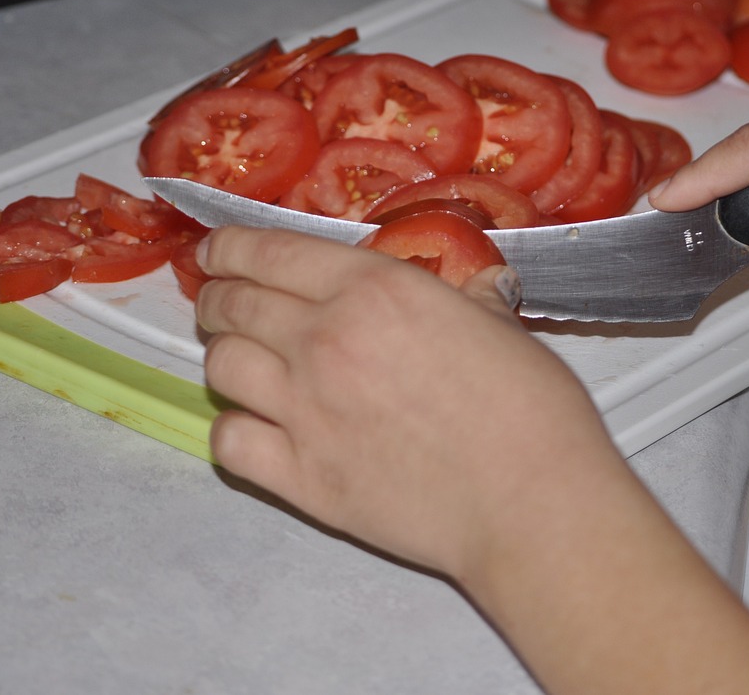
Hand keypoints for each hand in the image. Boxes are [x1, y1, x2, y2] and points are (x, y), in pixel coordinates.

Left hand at [195, 226, 629, 578]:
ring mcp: (304, 411)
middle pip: (231, 305)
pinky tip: (253, 427)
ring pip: (221, 367)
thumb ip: (464, 299)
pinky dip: (232, 428)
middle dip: (217, 297)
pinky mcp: (300, 478)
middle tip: (224, 303)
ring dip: (224, 357)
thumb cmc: (532, 408)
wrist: (531, 503)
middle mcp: (323, 340)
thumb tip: (476, 287)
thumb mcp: (500, 325)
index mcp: (372, 290)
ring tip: (243, 361)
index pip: (266, 252)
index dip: (228, 245)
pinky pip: (228, 441)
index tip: (217, 249)